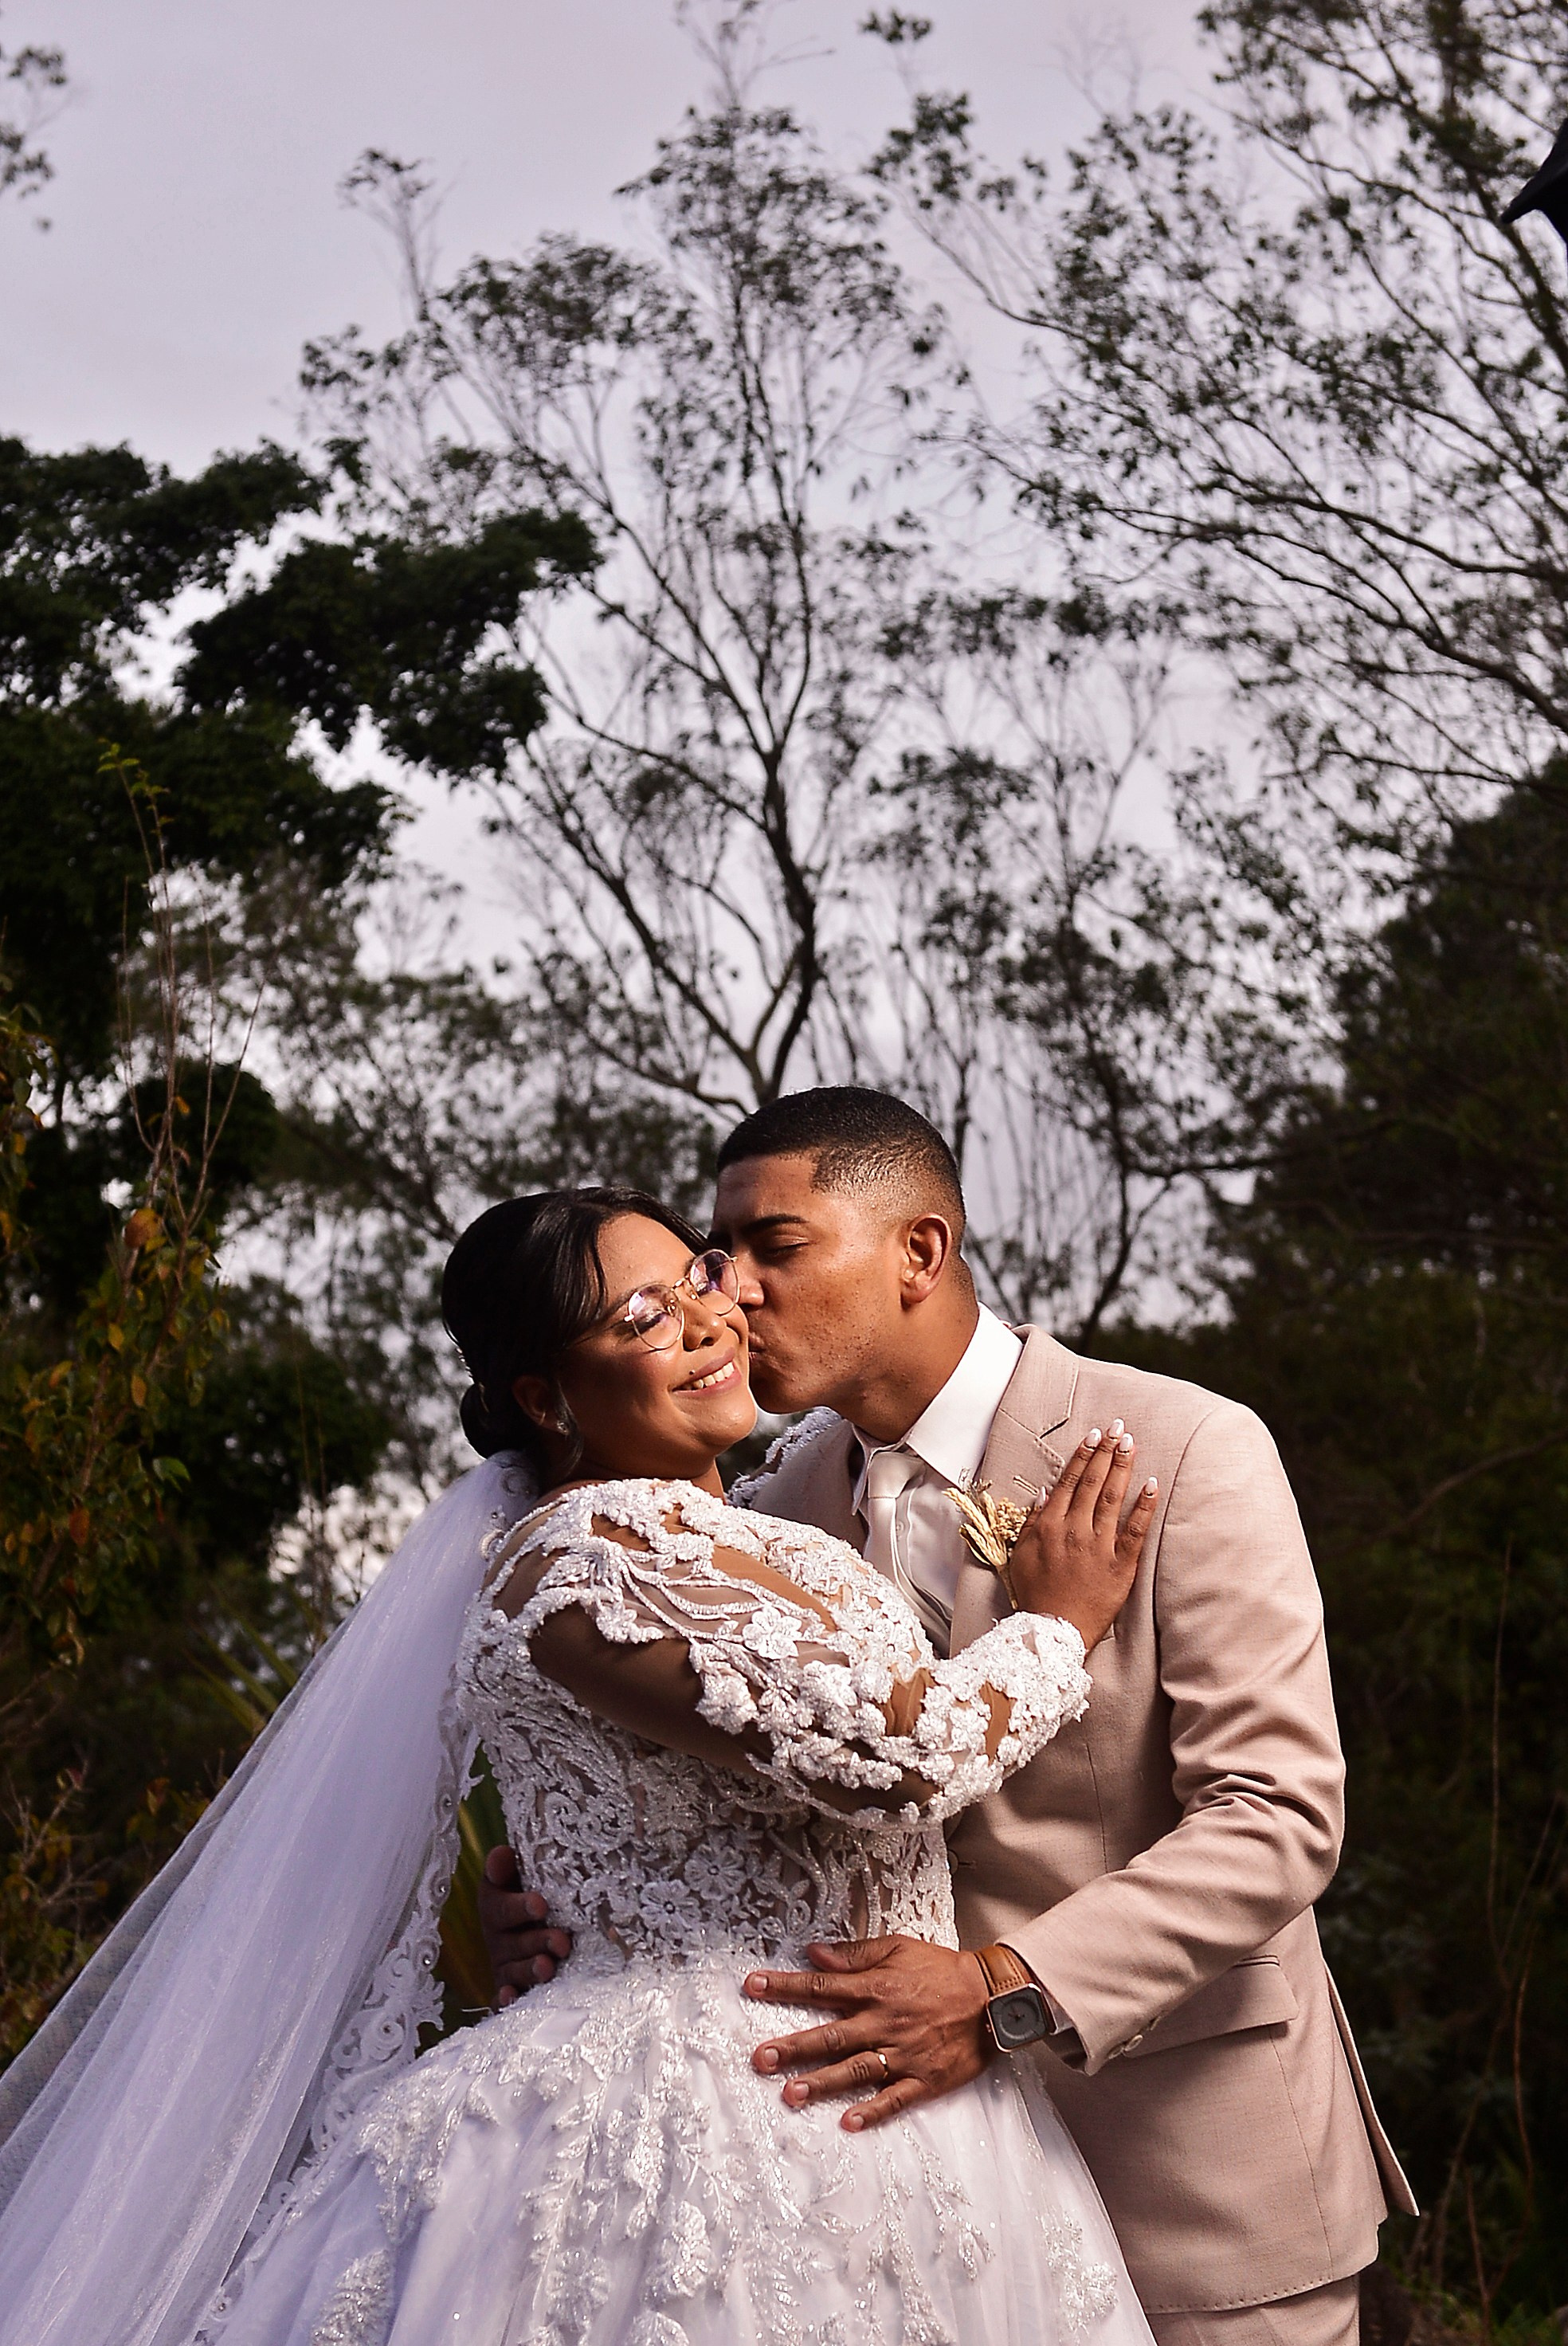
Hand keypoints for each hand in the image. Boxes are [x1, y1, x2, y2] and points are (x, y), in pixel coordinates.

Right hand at [477, 1845, 572, 2003]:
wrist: (534, 1924)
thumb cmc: (532, 1895)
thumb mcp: (518, 1878)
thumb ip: (509, 1867)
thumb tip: (501, 1854)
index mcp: (496, 1907)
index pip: (501, 1907)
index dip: (519, 1907)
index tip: (541, 1904)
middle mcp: (498, 1939)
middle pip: (513, 1944)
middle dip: (537, 1942)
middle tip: (560, 1941)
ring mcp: (505, 1967)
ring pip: (514, 1971)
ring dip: (530, 1970)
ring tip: (548, 1967)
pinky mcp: (512, 1990)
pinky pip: (504, 1999)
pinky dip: (506, 2000)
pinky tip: (513, 1998)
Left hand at [744, 1935, 990, 2129]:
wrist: (992, 1997)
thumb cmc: (942, 1969)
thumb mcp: (898, 1948)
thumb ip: (855, 1953)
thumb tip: (814, 1952)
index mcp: (875, 1988)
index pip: (821, 1986)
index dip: (784, 1987)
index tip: (751, 1986)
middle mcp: (883, 2022)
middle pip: (831, 2036)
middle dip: (793, 2047)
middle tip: (759, 2059)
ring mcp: (903, 2054)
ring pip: (856, 2071)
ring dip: (822, 2083)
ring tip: (790, 2094)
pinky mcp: (924, 2079)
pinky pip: (895, 2099)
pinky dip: (872, 2112)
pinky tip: (848, 2123)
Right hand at [1008, 1420, 1157, 1649]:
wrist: (1053, 1631)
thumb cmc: (1036, 1595)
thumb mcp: (1022, 1555)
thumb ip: (1032, 1522)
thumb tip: (1044, 1493)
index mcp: (1050, 1525)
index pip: (1069, 1481)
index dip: (1083, 1456)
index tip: (1094, 1435)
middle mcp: (1075, 1529)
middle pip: (1093, 1482)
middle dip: (1106, 1451)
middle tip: (1118, 1428)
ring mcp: (1099, 1546)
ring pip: (1113, 1498)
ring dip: (1123, 1467)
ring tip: (1131, 1444)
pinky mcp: (1121, 1565)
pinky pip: (1135, 1531)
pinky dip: (1144, 1507)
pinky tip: (1152, 1485)